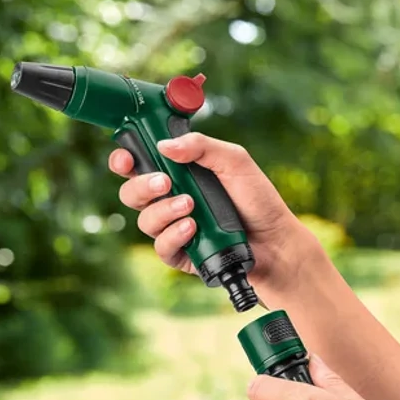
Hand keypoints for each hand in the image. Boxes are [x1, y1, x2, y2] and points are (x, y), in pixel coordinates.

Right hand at [107, 131, 314, 287]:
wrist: (275, 242)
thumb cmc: (257, 200)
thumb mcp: (235, 162)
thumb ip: (203, 147)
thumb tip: (165, 145)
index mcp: (179, 172)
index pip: (140, 164)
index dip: (124, 160)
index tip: (125, 159)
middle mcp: (171, 199)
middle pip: (131, 193)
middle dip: (141, 186)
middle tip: (165, 182)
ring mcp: (173, 228)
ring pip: (145, 220)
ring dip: (164, 211)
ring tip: (191, 207)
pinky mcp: (180, 254)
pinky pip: (161, 247)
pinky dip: (173, 236)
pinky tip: (192, 229)